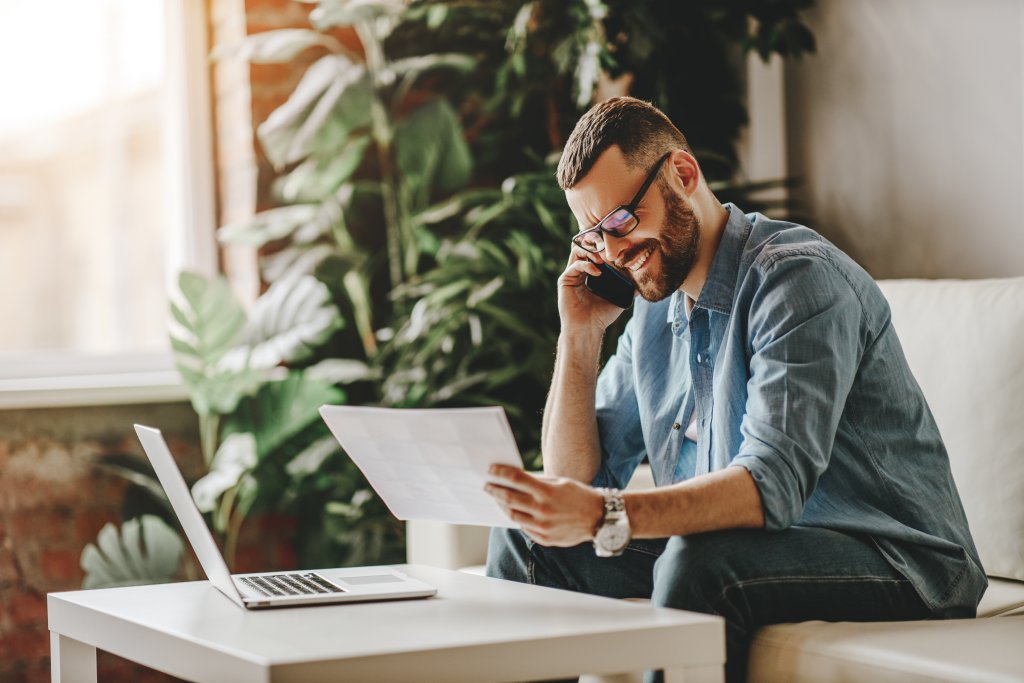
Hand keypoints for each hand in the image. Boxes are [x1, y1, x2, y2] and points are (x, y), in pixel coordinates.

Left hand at [484, 465, 604, 546]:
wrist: (599, 519)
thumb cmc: (579, 496)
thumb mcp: (559, 482)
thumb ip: (537, 482)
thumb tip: (514, 478)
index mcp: (547, 492)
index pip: (516, 480)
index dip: (501, 473)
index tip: (491, 470)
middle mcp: (543, 511)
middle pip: (509, 499)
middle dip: (494, 491)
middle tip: (487, 485)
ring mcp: (543, 527)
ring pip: (513, 515)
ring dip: (502, 506)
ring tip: (497, 498)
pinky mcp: (544, 539)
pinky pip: (524, 527)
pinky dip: (517, 518)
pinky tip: (514, 511)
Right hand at [558, 247, 626, 333]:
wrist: (587, 329)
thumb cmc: (601, 316)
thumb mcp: (619, 298)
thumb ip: (629, 287)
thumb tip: (643, 281)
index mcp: (591, 273)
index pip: (596, 251)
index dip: (604, 247)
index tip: (617, 248)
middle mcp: (580, 271)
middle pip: (586, 247)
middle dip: (596, 244)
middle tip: (608, 249)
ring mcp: (572, 274)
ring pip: (578, 251)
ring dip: (591, 251)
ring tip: (602, 259)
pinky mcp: (565, 279)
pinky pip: (575, 265)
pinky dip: (587, 265)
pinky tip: (597, 272)